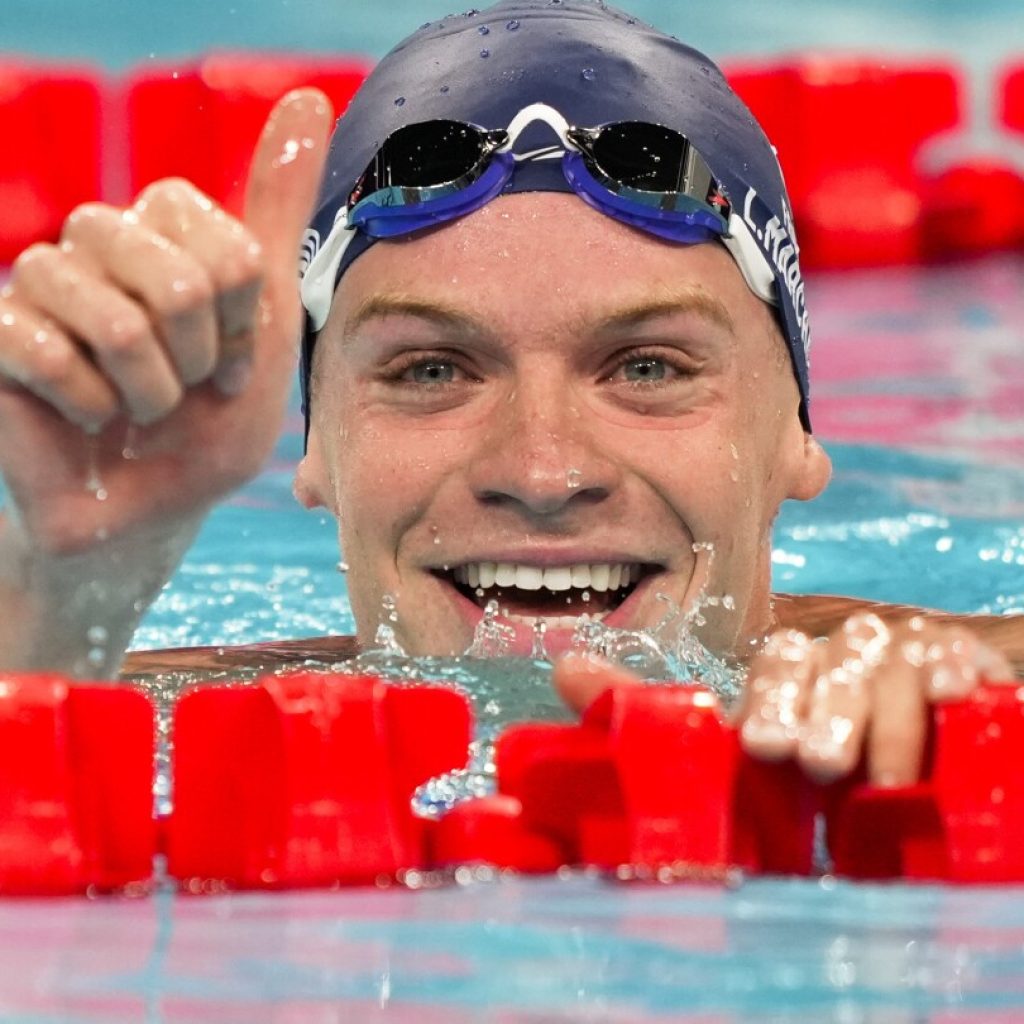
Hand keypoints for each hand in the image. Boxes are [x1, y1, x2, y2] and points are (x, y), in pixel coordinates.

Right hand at [0, 89, 331, 555]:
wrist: (154, 508)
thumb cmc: (211, 420)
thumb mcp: (266, 320)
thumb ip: (276, 210)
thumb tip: (307, 95)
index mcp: (167, 229)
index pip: (224, 243)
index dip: (242, 321)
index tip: (237, 361)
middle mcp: (100, 239)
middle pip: (173, 273)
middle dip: (201, 357)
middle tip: (190, 388)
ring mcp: (40, 281)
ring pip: (111, 314)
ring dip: (149, 388)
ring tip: (143, 409)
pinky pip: (45, 348)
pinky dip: (90, 404)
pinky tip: (90, 419)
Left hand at [554, 613, 1015, 785]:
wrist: (924, 751)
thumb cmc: (815, 748)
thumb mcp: (735, 740)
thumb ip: (649, 705)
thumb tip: (562, 667)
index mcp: (790, 662)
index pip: (777, 659)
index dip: (771, 696)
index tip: (762, 746)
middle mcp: (844, 650)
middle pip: (834, 657)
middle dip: (824, 707)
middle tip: (814, 759)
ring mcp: (905, 658)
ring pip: (892, 663)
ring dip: (883, 715)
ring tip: (873, 771)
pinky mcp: (963, 672)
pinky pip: (961, 665)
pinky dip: (956, 679)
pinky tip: (951, 697)